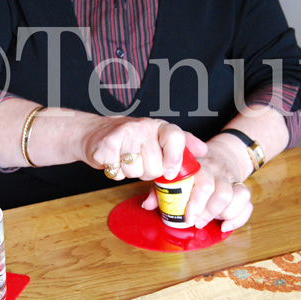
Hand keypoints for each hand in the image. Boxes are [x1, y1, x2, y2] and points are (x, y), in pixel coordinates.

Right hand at [79, 114, 206, 181]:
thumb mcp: (159, 138)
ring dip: (131, 173)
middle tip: (141, 161)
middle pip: (155, 166)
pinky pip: (118, 173)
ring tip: (127, 160)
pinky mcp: (106, 145)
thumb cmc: (133, 139)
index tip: (170, 173)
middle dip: (148, 171)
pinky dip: (116, 173)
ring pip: (136, 171)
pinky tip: (115, 162)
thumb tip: (203, 150)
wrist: (97, 133)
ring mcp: (124, 134)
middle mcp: (143, 127)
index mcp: (159, 126)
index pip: (176, 137)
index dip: (175, 158)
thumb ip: (182, 145)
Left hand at [141, 139, 253, 232]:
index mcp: (201, 166)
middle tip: (196, 222)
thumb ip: (161, 188)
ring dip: (223, 214)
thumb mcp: (175, 174)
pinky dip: (239, 218)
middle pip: (221, 192)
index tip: (188, 217)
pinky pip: (248, 203)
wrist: (222, 154)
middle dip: (208, 212)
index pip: (205, 182)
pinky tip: (225, 226)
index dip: (197, 202)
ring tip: (210, 222)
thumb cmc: (193, 169)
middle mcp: (219, 172)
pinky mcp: (242, 190)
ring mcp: (232, 180)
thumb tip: (147, 205)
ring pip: (237, 196)